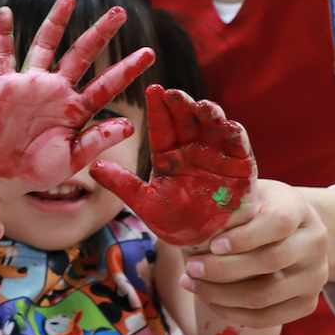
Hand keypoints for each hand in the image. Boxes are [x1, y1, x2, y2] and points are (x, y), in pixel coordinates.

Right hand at [0, 0, 155, 191]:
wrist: (1, 177)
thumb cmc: (38, 172)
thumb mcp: (72, 160)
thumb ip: (97, 141)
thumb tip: (130, 125)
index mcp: (76, 109)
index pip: (107, 84)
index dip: (128, 68)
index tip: (150, 52)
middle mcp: (56, 90)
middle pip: (82, 53)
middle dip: (100, 32)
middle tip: (120, 11)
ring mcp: (29, 84)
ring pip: (45, 44)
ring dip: (56, 21)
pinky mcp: (3, 86)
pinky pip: (2, 55)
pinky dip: (2, 34)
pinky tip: (4, 12)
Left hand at [90, 85, 257, 246]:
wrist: (206, 245)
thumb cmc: (176, 222)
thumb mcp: (145, 204)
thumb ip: (122, 184)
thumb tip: (93, 167)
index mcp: (168, 154)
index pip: (162, 126)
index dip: (158, 108)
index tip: (152, 89)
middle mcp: (193, 149)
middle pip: (187, 120)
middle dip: (182, 105)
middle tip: (174, 92)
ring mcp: (217, 156)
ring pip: (213, 127)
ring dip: (210, 115)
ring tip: (202, 106)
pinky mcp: (241, 167)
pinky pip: (239, 148)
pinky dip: (235, 136)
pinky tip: (230, 126)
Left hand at [178, 180, 328, 327]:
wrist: (296, 230)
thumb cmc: (261, 209)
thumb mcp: (249, 195)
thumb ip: (228, 205)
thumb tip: (187, 221)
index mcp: (299, 210)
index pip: (278, 223)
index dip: (244, 237)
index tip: (213, 245)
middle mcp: (315, 244)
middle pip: (270, 262)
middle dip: (222, 269)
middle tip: (190, 268)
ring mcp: (315, 277)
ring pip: (265, 295)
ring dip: (221, 294)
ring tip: (191, 284)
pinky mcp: (307, 303)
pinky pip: (267, 317)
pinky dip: (233, 312)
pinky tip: (210, 300)